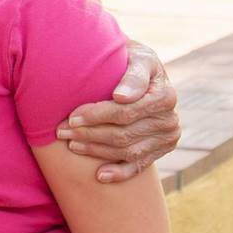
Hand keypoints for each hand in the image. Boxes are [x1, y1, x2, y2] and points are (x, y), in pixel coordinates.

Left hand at [56, 40, 180, 182]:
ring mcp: (166, 139)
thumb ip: (133, 74)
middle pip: (123, 134)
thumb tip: (122, 97)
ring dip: (96, 151)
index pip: (126, 112)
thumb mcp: (137, 56)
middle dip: (89, 134)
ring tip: (71, 144)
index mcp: (166, 96)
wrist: (141, 71)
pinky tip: (99, 175)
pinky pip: (138, 167)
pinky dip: (119, 173)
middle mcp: (170, 121)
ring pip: (126, 151)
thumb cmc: (132, 60)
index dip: (97, 116)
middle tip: (62, 131)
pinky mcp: (160, 152)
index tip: (72, 117)